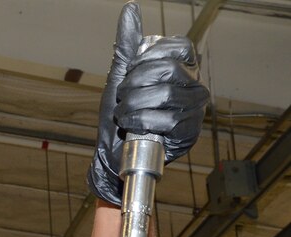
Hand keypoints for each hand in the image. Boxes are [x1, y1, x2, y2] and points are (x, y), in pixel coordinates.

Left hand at [87, 2, 209, 205]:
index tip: (131, 75)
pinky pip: (167, 120)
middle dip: (134, 84)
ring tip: (123, 114)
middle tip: (122, 98)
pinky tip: (131, 127)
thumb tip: (129, 9)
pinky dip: (140, 122)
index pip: (179, 47)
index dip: (148, 60)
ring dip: (133, 105)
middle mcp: (193, 87)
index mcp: (180, 70)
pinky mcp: (189, 133)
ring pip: (166, 94)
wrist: (110, 153)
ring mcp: (194, 110)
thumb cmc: (117, 115)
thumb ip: (128, 45)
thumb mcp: (119, 77)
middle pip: (168, 70)